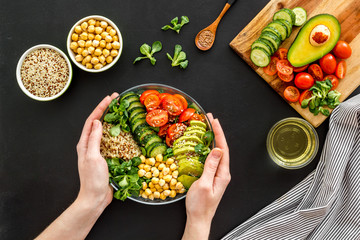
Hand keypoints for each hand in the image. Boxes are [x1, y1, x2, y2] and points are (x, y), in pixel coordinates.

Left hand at [76, 92, 118, 209]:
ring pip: (106, 131)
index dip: (101, 107)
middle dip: (107, 110)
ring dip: (113, 120)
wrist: (95, 198)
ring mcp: (98, 151)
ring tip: (121, 111)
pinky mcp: (106, 157)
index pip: (92, 120)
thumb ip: (94, 139)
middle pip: (98, 123)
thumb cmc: (93, 179)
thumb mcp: (93, 157)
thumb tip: (98, 122)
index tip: (110, 98)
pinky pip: (113, 141)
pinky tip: (126, 132)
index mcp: (84, 143)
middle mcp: (90, 145)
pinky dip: (119, 134)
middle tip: (116, 100)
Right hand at [182, 113, 230, 239]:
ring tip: (207, 127)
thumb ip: (211, 167)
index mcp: (223, 174)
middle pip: (221, 148)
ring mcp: (217, 175)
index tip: (214, 121)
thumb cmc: (200, 205)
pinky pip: (211, 159)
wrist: (199, 219)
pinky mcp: (211, 177)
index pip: (223, 149)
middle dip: (216, 132)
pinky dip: (207, 148)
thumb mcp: (204, 184)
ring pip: (216, 153)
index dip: (219, 133)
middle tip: (210, 119)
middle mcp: (222, 173)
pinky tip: (202, 145)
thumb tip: (217, 150)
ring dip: (212, 139)